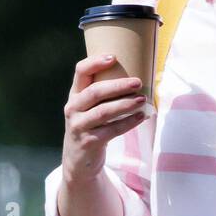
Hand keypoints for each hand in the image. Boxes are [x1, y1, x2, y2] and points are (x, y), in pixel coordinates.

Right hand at [61, 54, 148, 183]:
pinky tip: (141, 117)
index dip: (95, 63)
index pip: (80, 72)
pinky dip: (127, 123)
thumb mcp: (90, 107)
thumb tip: (137, 78)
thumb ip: (104, 93)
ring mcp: (78, 125)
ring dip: (125, 104)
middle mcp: (73, 108)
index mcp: (75, 94)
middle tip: (138, 82)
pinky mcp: (88, 141)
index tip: (113, 57)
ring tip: (142, 99)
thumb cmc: (91, 125)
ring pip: (103, 112)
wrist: (78, 158)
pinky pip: (111, 130)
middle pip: (94, 92)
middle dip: (118, 86)